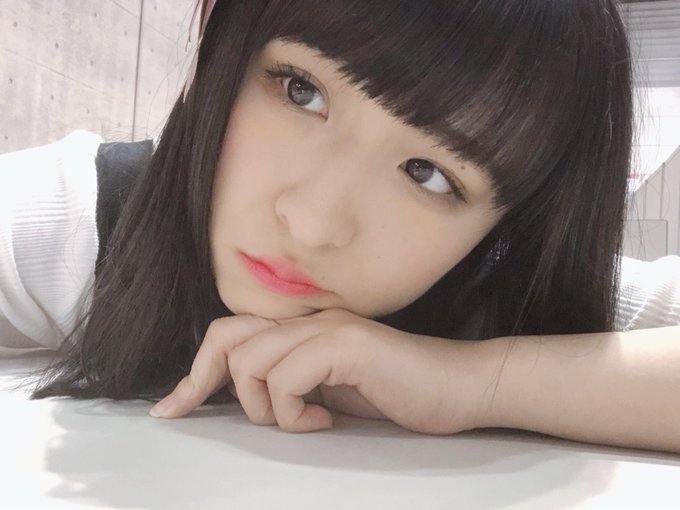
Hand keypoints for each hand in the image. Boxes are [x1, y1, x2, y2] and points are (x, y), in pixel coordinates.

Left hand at [149, 308, 502, 433]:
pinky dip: (294, 410)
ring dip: (264, 406)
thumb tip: (247, 401)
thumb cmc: (399, 393)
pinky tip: (324, 420)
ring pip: (251, 361)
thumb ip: (293, 385)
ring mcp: (328, 330)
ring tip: (302, 420)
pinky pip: (288, 376)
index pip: (232, 335)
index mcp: (303, 330)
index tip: (172, 409)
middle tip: (201, 414)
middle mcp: (310, 321)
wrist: (460, 386)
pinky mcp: (347, 346)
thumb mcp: (331, 391)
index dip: (195, 373)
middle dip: (205, 381)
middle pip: (227, 336)